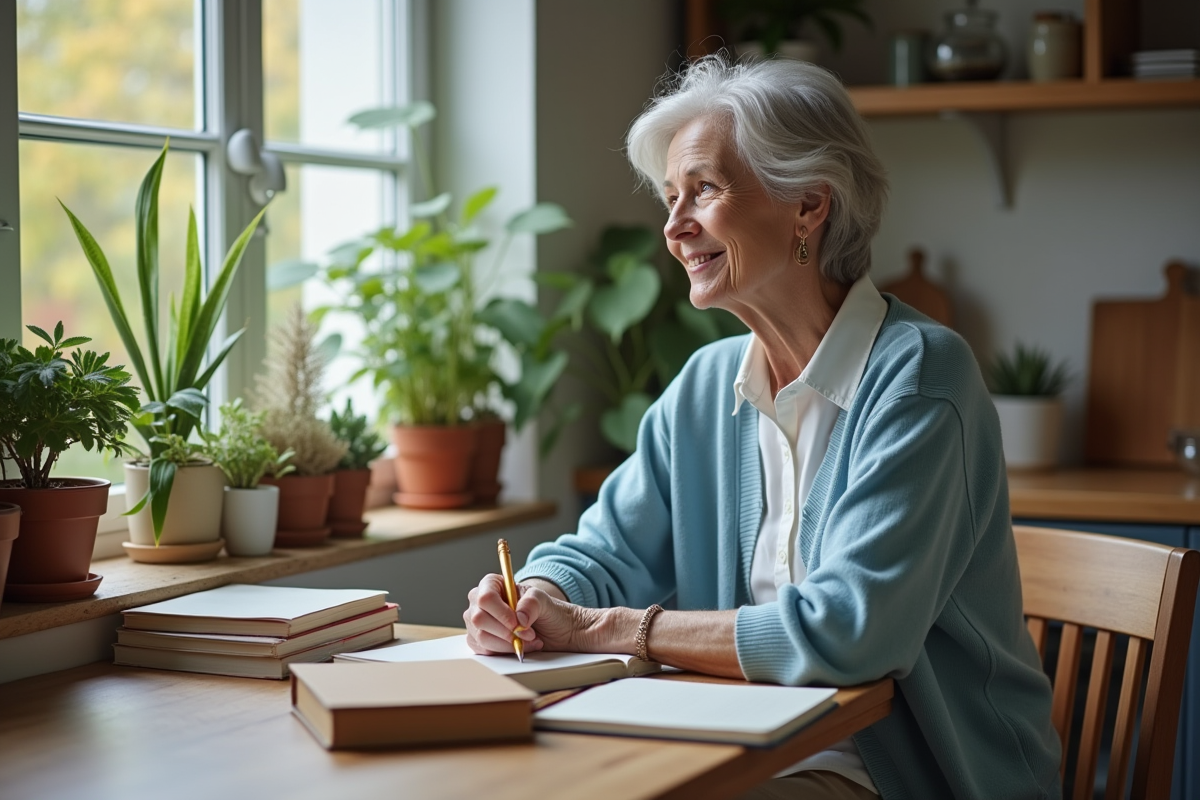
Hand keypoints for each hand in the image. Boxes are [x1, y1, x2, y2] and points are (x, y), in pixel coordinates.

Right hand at [464, 574, 605, 655]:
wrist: (555, 631)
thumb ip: (532, 603)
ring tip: (528, 641)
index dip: (501, 613)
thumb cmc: (547, 611)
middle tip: (528, 634)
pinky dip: (504, 652)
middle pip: (479, 619)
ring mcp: (476, 623)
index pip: (485, 598)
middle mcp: (479, 602)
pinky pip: (483, 650)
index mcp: (491, 585)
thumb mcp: (544, 601)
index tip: (518, 624)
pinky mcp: (479, 641)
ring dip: (508, 644)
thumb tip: (519, 619)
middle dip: (506, 631)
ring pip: (481, 637)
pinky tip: (519, 647)